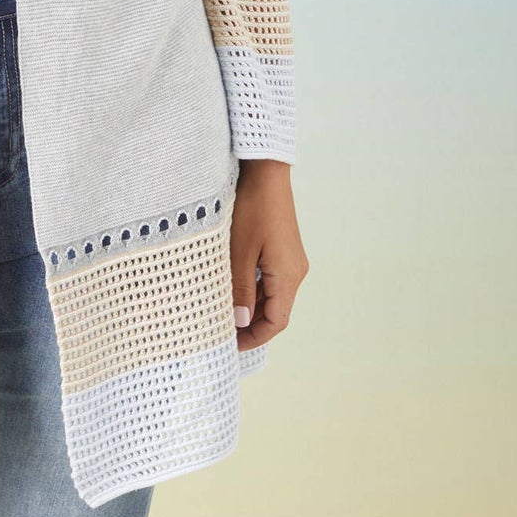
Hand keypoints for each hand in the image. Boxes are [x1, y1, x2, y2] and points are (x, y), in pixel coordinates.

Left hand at [230, 159, 306, 350]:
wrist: (266, 171)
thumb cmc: (252, 208)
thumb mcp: (240, 252)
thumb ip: (240, 289)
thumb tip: (240, 322)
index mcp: (289, 275)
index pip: (276, 322)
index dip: (254, 338)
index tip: (229, 344)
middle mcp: (296, 271)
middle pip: (276, 311)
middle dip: (251, 325)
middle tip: (221, 332)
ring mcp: (291, 259)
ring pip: (272, 295)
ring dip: (251, 307)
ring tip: (223, 311)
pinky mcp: (284, 249)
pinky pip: (271, 279)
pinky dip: (254, 289)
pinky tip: (233, 287)